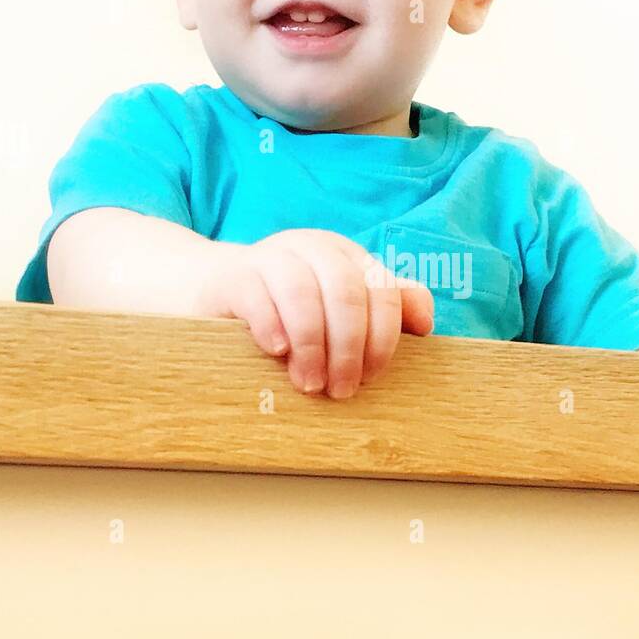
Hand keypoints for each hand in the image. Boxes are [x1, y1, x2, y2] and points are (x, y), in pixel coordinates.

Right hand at [198, 228, 434, 397]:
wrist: (213, 289)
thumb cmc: (288, 309)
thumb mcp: (339, 305)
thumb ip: (386, 308)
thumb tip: (426, 324)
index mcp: (347, 256)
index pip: (383, 290)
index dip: (384, 337)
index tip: (372, 377)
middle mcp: (313, 249)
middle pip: (347, 293)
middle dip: (350, 347)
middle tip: (342, 390)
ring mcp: (272, 257)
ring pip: (304, 293)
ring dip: (312, 344)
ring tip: (309, 384)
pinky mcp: (234, 275)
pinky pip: (258, 295)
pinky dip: (272, 325)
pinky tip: (277, 351)